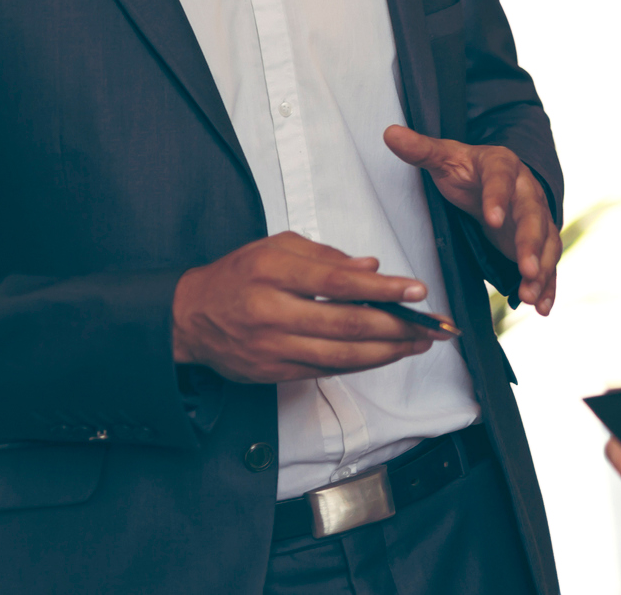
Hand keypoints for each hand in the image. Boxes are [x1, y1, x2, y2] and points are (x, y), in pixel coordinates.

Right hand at [171, 232, 444, 383]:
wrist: (189, 316)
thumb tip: (371, 267)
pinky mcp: (273, 371)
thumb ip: (326, 256)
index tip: (416, 290)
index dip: (383, 288)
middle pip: (346, 324)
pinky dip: (361, 364)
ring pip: (341, 355)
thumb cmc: (238, 275)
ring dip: (387, 352)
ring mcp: (272, 347)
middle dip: (396, 327)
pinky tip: (385, 355)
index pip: (338, 282)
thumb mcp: (277, 247)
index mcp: (274, 273)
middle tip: (431, 325)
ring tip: (419, 343)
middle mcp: (272, 313)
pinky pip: (327, 370)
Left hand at [385, 127, 558, 314]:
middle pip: (534, 217)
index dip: (499, 199)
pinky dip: (549, 284)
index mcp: (503, 167)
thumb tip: (390, 133)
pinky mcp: (537, 242)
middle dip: (531, 245)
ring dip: (542, 270)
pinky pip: (548, 263)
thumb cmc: (467, 169)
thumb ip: (421, 150)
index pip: (502, 180)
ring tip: (532, 296)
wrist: (498, 176)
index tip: (492, 220)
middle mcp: (527, 192)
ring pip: (546, 244)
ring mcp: (536, 218)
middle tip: (526, 269)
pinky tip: (543, 307)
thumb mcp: (445, 158)